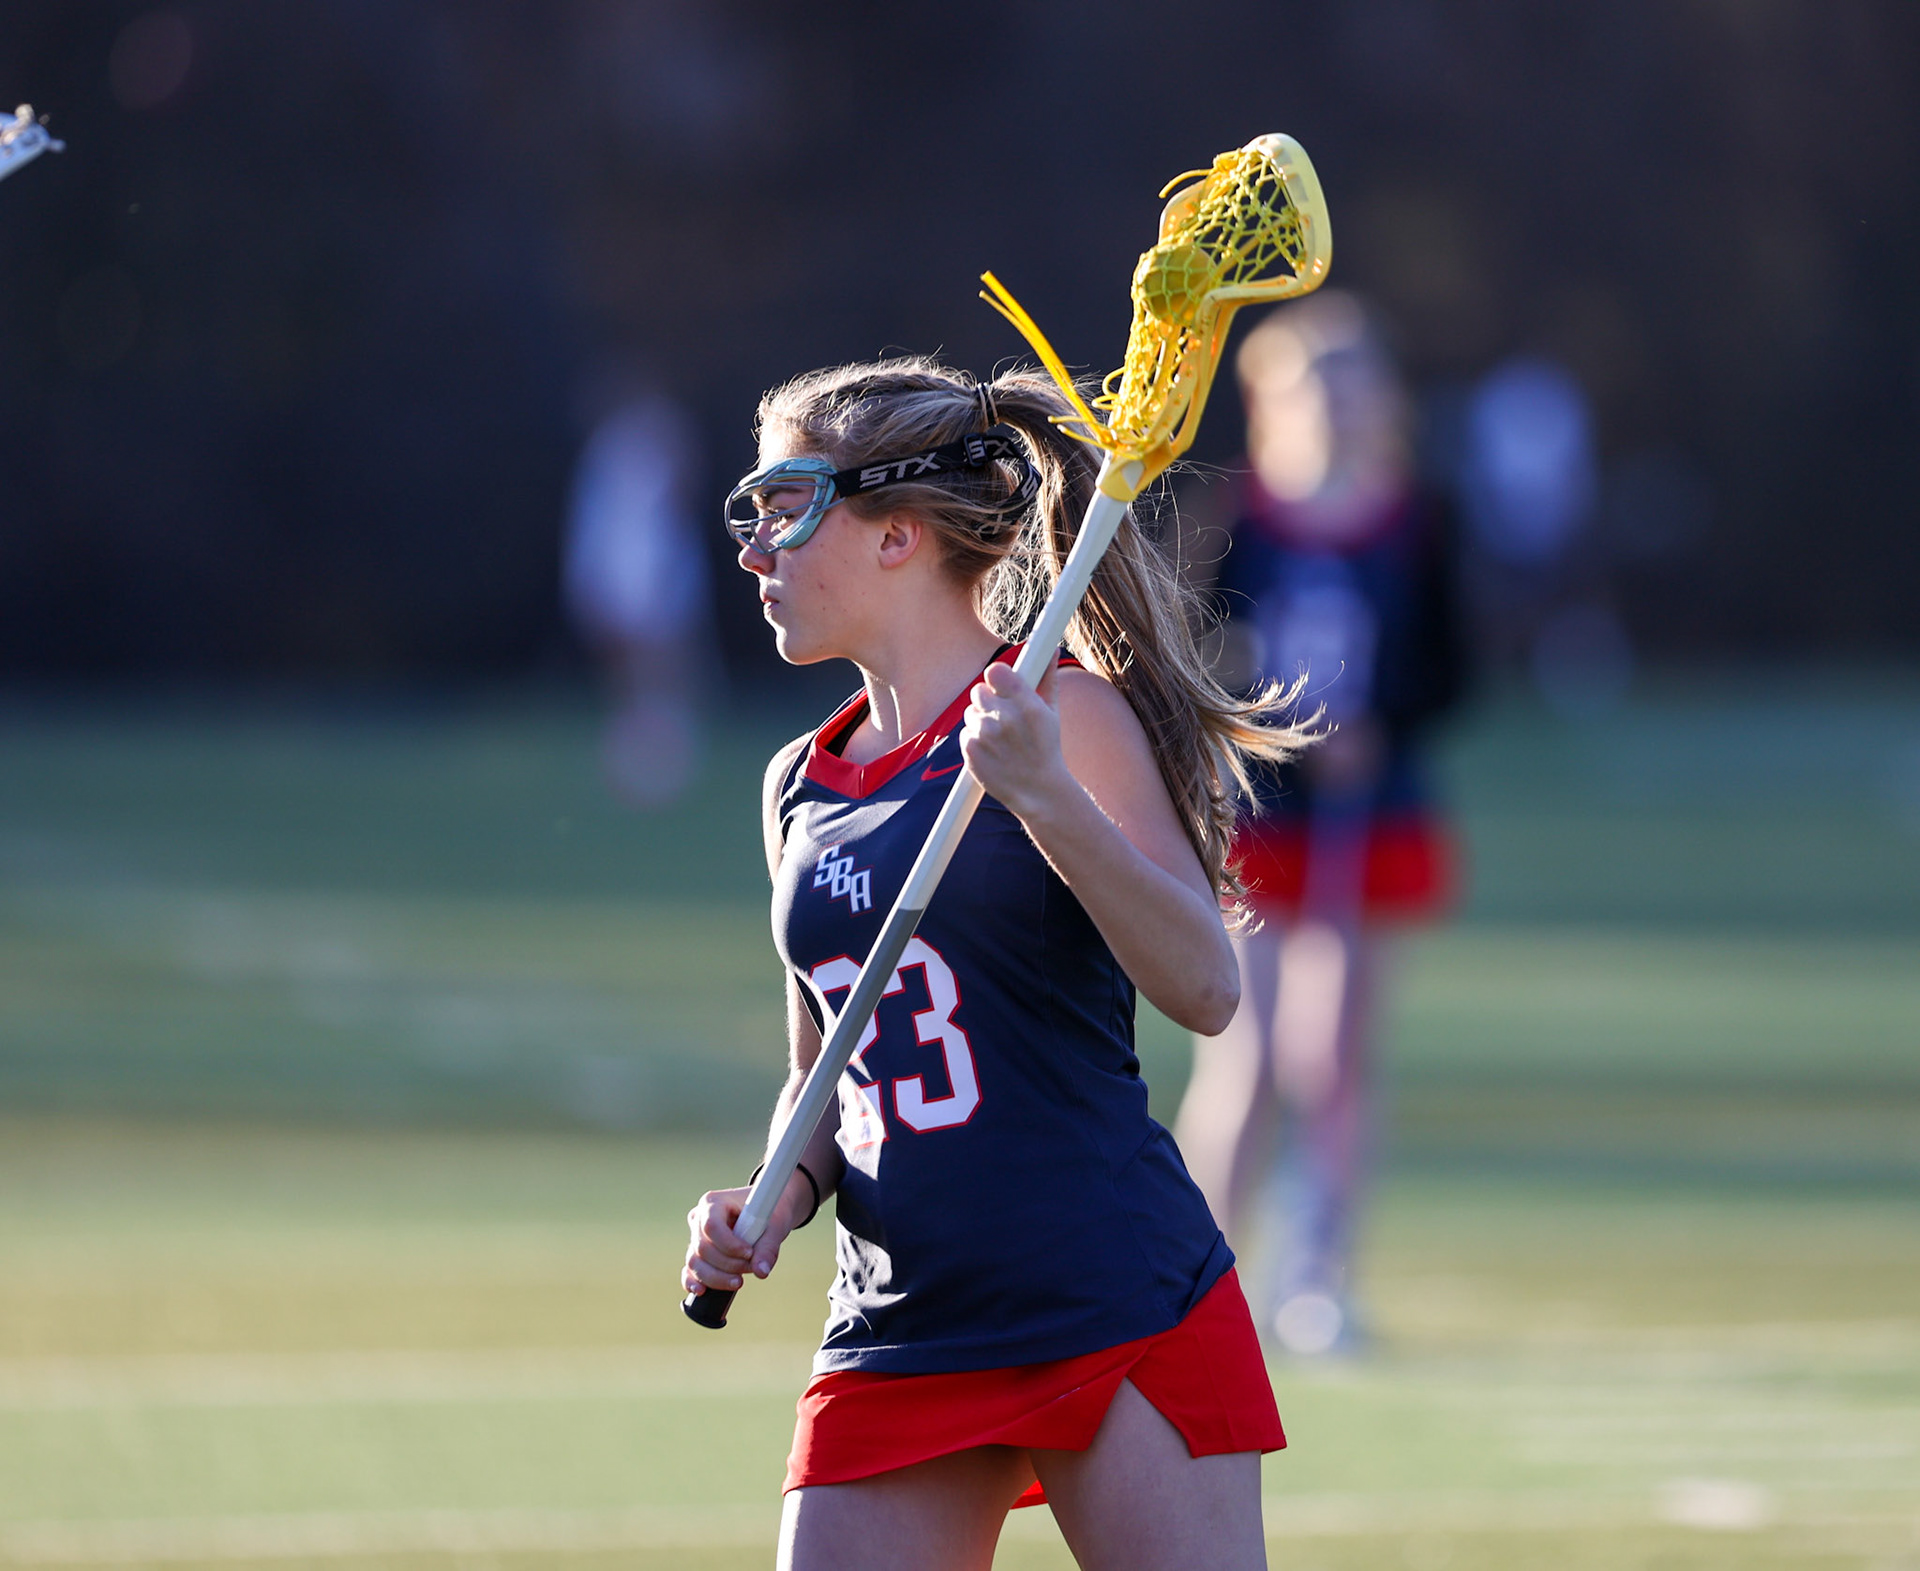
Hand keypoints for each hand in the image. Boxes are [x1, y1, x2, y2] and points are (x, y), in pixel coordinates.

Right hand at [681, 1179, 799, 1297]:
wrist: (768, 1211)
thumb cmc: (770, 1212)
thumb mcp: (775, 1225)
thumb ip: (768, 1248)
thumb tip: (761, 1272)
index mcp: (714, 1202)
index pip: (711, 1226)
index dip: (729, 1245)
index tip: (749, 1253)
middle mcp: (700, 1218)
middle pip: (703, 1248)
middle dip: (728, 1264)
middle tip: (751, 1267)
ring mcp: (696, 1236)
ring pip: (695, 1262)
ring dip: (717, 1277)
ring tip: (740, 1281)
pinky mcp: (698, 1253)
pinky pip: (690, 1270)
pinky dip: (694, 1281)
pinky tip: (703, 1291)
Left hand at [960, 658, 1072, 818]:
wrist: (1039, 791)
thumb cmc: (1046, 748)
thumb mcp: (1052, 713)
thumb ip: (1047, 678)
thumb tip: (1050, 649)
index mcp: (1026, 704)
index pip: (994, 672)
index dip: (997, 678)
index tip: (1001, 685)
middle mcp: (1004, 718)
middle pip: (979, 691)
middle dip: (989, 701)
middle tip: (1003, 716)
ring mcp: (985, 735)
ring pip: (971, 713)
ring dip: (982, 721)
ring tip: (1000, 738)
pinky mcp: (970, 751)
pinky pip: (965, 733)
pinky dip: (975, 740)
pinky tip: (992, 751)